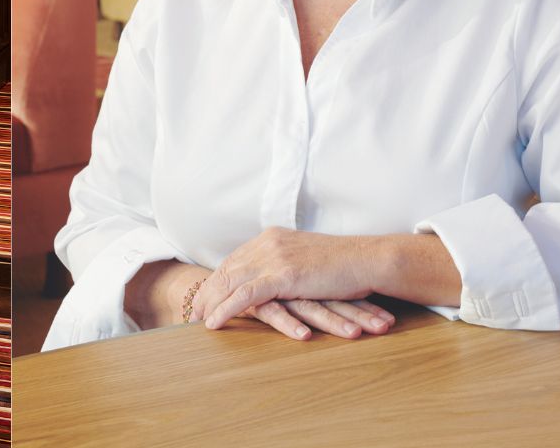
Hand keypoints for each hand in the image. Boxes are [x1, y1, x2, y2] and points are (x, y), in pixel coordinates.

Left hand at [193, 228, 395, 337]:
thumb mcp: (307, 258)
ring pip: (230, 281)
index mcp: (273, 237)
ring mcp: (275, 257)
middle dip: (207, 291)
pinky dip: (225, 309)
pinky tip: (213, 323)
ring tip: (196, 320)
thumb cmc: (344, 264)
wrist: (367, 259)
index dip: (218, 278)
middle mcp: (268, 242)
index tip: (206, 294)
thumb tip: (276, 278)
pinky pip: (245, 295)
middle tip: (192, 311)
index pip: (236, 259)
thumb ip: (287, 263)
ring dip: (210, 302)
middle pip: (227, 268)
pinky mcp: (283, 275)